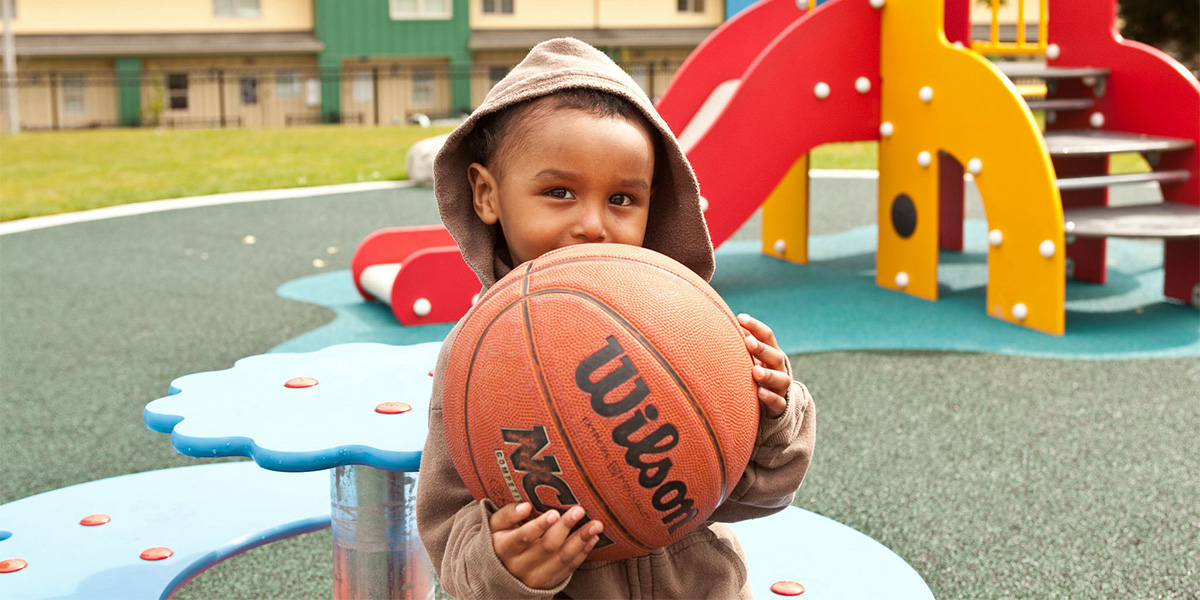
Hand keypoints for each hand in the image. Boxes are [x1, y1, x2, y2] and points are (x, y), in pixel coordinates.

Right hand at [488, 501, 603, 589]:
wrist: (500, 574)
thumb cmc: (500, 541)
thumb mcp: (494, 526)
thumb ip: (507, 514)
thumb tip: (525, 506)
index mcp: (504, 550)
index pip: (522, 538)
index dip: (538, 526)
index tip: (554, 513)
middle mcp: (519, 567)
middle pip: (546, 547)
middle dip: (565, 527)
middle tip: (579, 510)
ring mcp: (535, 578)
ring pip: (561, 560)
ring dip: (580, 541)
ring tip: (596, 525)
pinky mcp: (549, 583)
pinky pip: (568, 569)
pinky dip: (582, 553)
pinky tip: (592, 539)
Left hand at [738, 313, 789, 418]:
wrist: (771, 405)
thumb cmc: (755, 375)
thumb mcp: (751, 359)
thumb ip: (744, 343)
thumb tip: (728, 321)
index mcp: (771, 354)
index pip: (767, 337)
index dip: (756, 327)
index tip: (740, 318)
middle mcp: (779, 369)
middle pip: (776, 356)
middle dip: (763, 349)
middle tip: (748, 342)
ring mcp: (781, 388)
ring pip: (781, 380)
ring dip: (768, 375)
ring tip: (755, 371)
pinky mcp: (779, 406)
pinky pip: (778, 402)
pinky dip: (770, 397)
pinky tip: (759, 393)